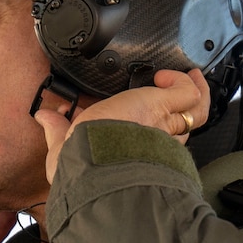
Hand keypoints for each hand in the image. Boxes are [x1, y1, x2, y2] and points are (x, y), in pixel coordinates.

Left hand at [35, 67, 210, 185]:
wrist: (94, 165)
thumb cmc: (81, 166)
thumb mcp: (62, 145)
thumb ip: (56, 130)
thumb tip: (44, 118)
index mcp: (132, 148)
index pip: (157, 138)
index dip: (160, 124)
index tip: (149, 107)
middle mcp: (154, 140)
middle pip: (186, 124)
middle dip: (186, 108)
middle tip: (179, 90)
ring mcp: (163, 124)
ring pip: (197, 111)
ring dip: (195, 91)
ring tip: (190, 76)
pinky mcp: (164, 108)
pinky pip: (191, 95)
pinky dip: (184, 82)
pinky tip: (168, 76)